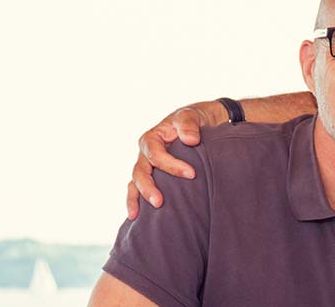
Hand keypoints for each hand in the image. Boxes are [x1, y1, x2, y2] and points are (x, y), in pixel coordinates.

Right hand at [125, 101, 222, 218]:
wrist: (199, 124)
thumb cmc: (193, 120)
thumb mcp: (191, 115)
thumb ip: (188, 124)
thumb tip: (190, 140)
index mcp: (152, 138)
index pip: (156, 154)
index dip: (171, 165)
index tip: (192, 174)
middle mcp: (145, 154)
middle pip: (140, 172)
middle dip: (148, 188)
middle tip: (159, 202)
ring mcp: (146, 167)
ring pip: (135, 183)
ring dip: (138, 198)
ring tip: (140, 215)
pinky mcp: (152, 177)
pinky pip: (138, 190)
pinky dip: (136, 202)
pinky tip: (136, 218)